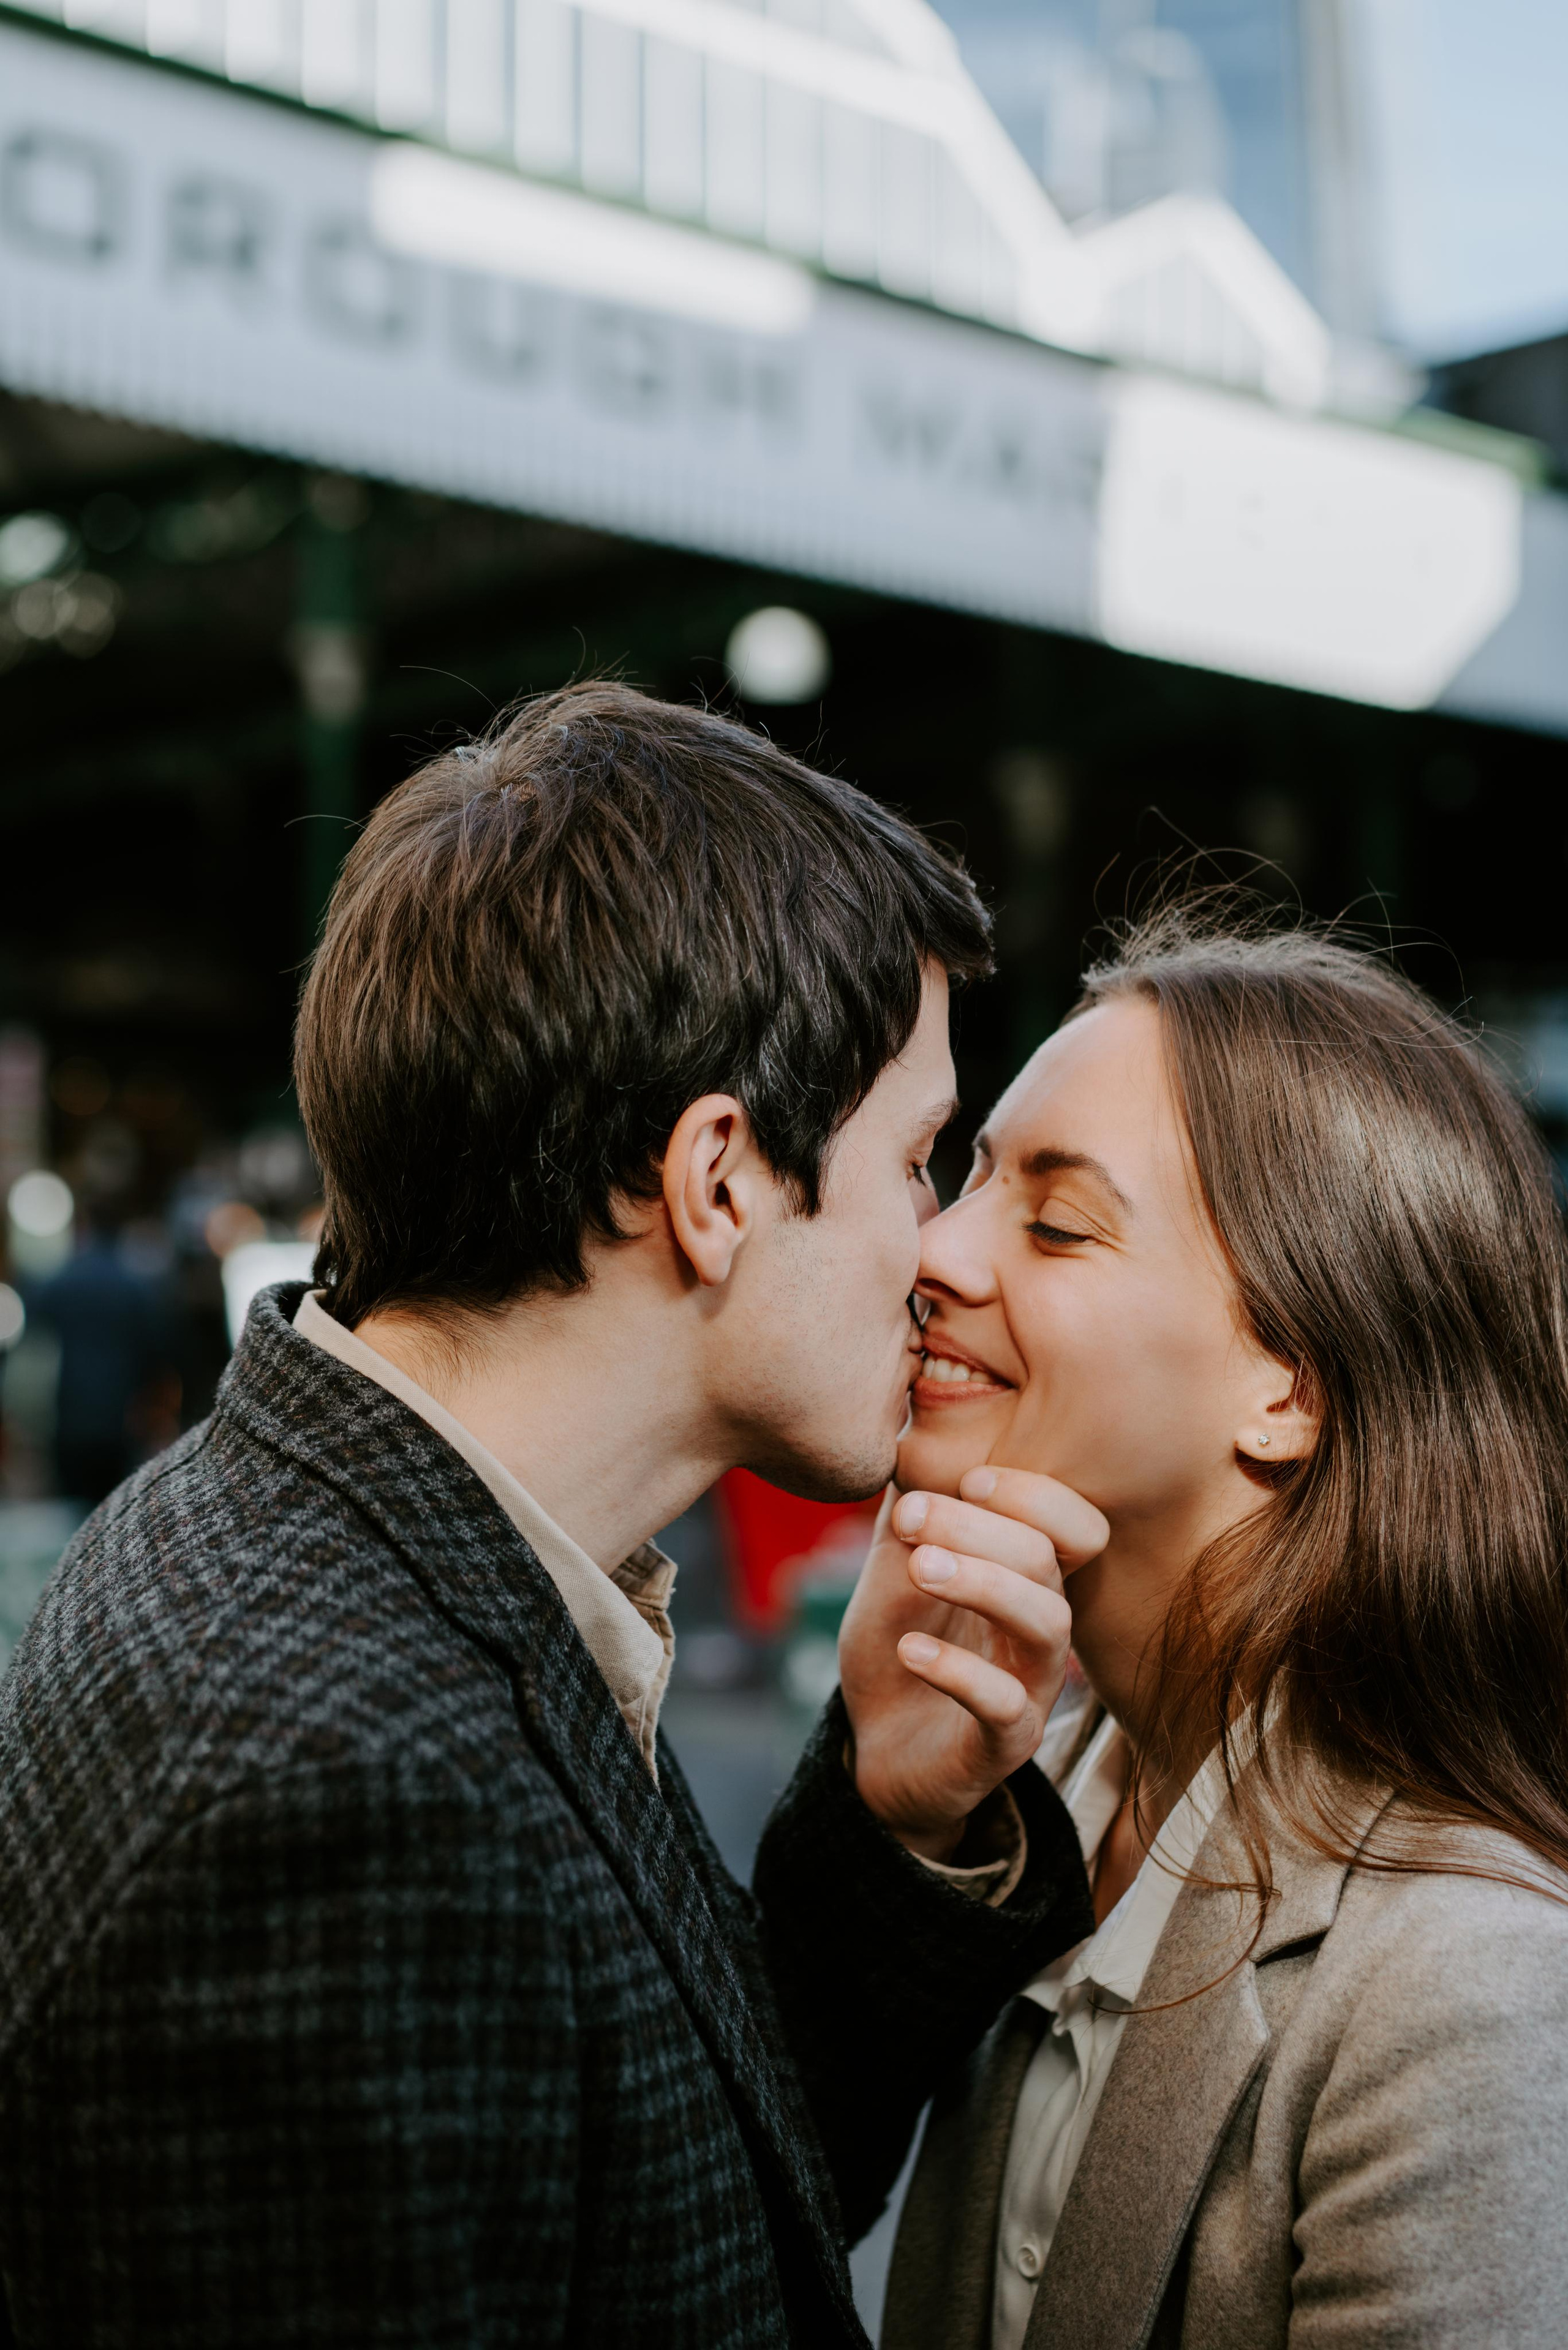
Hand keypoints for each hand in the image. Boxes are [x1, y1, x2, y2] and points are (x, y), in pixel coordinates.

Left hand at [838, 1466, 1108, 1860]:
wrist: (876, 1749)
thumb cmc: (898, 1647)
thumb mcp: (893, 1571)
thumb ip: (907, 1515)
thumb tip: (908, 1440)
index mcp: (1029, 1578)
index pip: (1075, 1524)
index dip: (1033, 1494)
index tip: (966, 1480)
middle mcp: (1043, 1627)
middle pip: (1048, 1562)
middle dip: (980, 1528)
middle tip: (911, 1519)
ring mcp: (1032, 1686)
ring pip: (1045, 1622)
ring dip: (981, 1583)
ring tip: (920, 1568)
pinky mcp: (1006, 1743)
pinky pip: (1004, 1704)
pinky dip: (957, 1671)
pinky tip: (910, 1650)